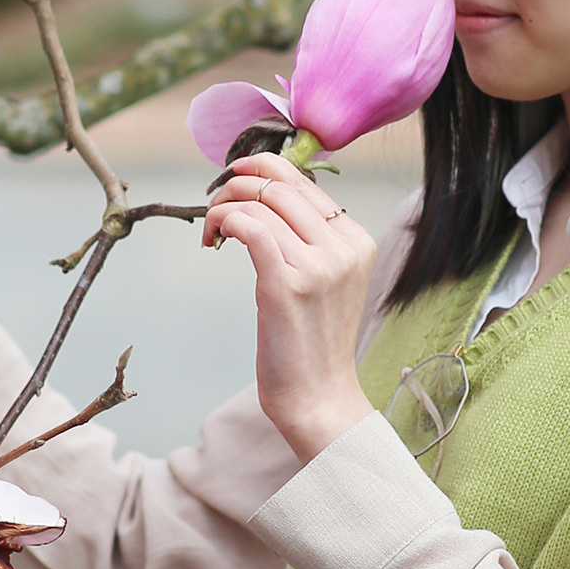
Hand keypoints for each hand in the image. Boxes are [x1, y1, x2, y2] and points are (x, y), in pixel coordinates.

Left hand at [200, 153, 375, 463]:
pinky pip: (249, 227)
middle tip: (215, 206)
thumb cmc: (312, 344)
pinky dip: (223, 222)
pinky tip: (214, 240)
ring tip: (212, 230)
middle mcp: (343, 247)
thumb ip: (308, 241)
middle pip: (281, 185)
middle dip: (237, 184)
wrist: (318, 398)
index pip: (305, 182)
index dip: (262, 170)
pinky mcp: (287, 284)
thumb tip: (266, 197)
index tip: (234, 179)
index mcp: (357, 240)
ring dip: (223, 206)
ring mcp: (318, 265)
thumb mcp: (324, 281)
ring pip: (259, 202)